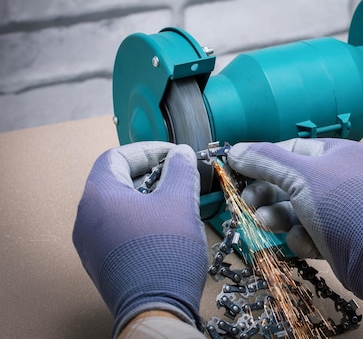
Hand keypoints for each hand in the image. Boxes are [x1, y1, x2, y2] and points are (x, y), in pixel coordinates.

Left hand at [72, 142, 207, 336]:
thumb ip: (180, 171)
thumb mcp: (180, 202)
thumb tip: (181, 154)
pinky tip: (163, 227)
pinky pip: (116, 229)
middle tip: (176, 175)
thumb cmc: (164, 252)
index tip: (171, 155)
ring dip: (145, 197)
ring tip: (174, 200)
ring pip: (116, 207)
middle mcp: (85, 218)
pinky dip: (138, 219)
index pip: (117, 157)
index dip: (147, 151)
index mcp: (99, 195)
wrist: (155, 308)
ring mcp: (89, 243)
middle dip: (148, 174)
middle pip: (114, 181)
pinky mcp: (99, 263)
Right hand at [227, 138, 362, 308]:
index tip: (235, 171)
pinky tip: (304, 242)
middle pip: (289, 181)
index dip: (262, 160)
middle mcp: (338, 178)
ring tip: (265, 223)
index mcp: (336, 153)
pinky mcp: (337, 236)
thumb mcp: (302, 177)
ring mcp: (339, 208)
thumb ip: (267, 162)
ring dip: (278, 216)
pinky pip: (308, 232)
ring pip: (296, 209)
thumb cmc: (346, 208)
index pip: (290, 149)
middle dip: (267, 194)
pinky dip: (301, 238)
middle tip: (248, 204)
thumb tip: (235, 150)